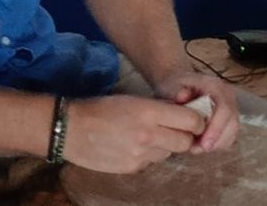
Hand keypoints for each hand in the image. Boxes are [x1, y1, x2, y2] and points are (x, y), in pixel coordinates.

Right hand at [61, 94, 206, 173]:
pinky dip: (150, 155)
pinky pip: (152, 162)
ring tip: (151, 136)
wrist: (70, 128)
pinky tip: (135, 145)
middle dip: (185, 136)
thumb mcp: (133, 98)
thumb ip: (159, 108)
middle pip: (185, 141)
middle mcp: (148, 136)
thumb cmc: (101, 107)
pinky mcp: (132, 168)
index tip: (195, 119)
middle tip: (177, 129)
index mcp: (149, 112)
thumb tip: (182, 113)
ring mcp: (140, 155)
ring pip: (169, 153)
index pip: (191, 121)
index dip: (196, 120)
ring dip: (166, 145)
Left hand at [154, 70, 239, 152]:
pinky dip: (217, 144)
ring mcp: (230, 107)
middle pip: (232, 122)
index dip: (217, 128)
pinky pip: (229, 136)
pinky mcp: (229, 119)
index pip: (225, 108)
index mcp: (215, 85)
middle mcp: (227, 95)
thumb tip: (183, 96)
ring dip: (216, 144)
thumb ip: (176, 90)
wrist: (178, 86)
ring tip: (195, 147)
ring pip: (232, 132)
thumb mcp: (170, 85)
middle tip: (197, 149)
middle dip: (217, 140)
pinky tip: (201, 145)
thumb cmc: (175, 87)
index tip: (204, 144)